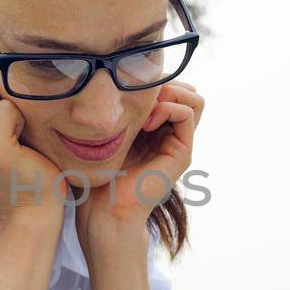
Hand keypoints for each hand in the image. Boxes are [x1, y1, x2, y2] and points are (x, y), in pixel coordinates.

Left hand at [76, 80, 202, 244]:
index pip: (171, 88)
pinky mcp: (182, 154)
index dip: (154, 82)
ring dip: (168, 93)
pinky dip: (167, 108)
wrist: (104, 209)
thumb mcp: (106, 133)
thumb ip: (116, 110)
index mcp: (155, 129)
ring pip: (193, 98)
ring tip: (143, 110)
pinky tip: (145, 122)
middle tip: (138, 98)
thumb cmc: (96, 175)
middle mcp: (170, 135)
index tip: (127, 93)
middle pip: (186, 90)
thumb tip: (114, 80)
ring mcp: (178, 144)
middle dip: (164, 84)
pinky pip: (187, 112)